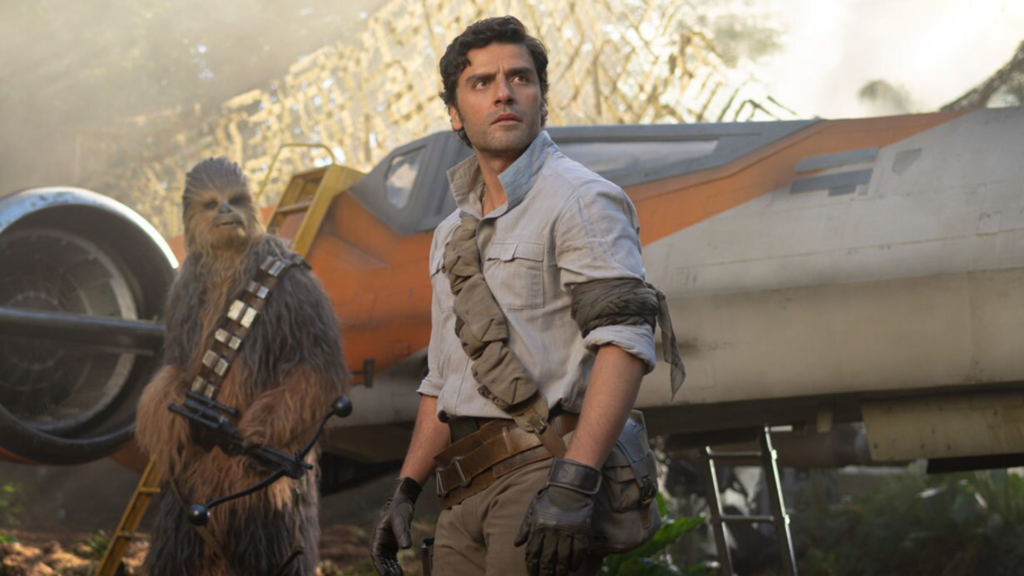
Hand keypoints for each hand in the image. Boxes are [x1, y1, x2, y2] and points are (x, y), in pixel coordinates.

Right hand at [370, 477, 421, 575]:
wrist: (402, 503)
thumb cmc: (399, 510)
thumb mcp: (401, 521)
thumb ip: (403, 533)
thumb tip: (406, 547)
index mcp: (377, 538)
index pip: (377, 557)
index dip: (382, 568)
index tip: (387, 575)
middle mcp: (378, 544)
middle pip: (382, 563)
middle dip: (388, 572)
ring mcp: (384, 546)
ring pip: (387, 563)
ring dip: (392, 571)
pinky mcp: (391, 547)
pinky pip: (392, 560)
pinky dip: (395, 567)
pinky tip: (400, 573)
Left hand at [515, 459, 600, 575]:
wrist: (570, 484)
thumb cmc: (549, 496)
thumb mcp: (533, 509)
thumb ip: (525, 528)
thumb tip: (516, 544)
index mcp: (538, 527)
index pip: (532, 553)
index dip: (531, 567)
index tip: (532, 574)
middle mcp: (551, 532)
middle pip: (546, 559)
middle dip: (545, 572)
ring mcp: (567, 532)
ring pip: (562, 559)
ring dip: (560, 571)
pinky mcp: (580, 531)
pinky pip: (578, 552)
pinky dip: (575, 563)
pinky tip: (572, 568)